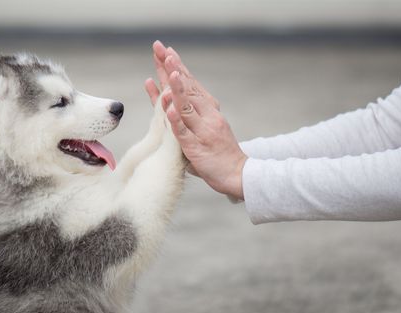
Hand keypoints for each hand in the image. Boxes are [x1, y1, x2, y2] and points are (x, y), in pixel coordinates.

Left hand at [145, 41, 247, 198]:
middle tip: (162, 50)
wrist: (238, 173)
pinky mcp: (196, 147)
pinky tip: (169, 109)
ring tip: (169, 72)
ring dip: (177, 89)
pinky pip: (184, 132)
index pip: (190, 83)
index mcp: (208, 109)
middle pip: (187, 88)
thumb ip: (187, 112)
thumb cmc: (218, 151)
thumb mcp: (204, 126)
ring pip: (187, 107)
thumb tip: (170, 96)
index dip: (178, 67)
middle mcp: (207, 115)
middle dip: (173, 69)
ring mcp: (202, 130)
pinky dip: (176, 120)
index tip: (166, 50)